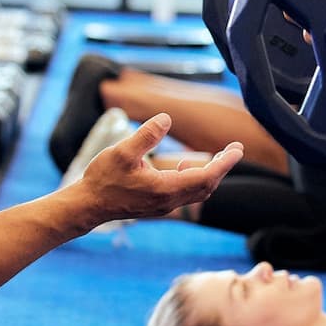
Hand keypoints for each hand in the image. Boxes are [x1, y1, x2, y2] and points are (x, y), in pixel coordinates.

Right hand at [73, 114, 242, 222]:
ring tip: (216, 156)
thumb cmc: (102, 179)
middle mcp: (169, 201)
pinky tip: (182, 166)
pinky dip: (192, 179)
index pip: (206, 176)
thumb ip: (146, 135)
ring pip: (197, 191)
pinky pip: (184, 194)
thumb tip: (166, 119)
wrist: (87, 206)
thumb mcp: (122, 151)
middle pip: (206, 186)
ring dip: (209, 174)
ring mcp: (163, 206)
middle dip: (222, 167)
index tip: (238, 149)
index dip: (225, 162)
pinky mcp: (156, 206)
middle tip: (234, 149)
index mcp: (166, 189)